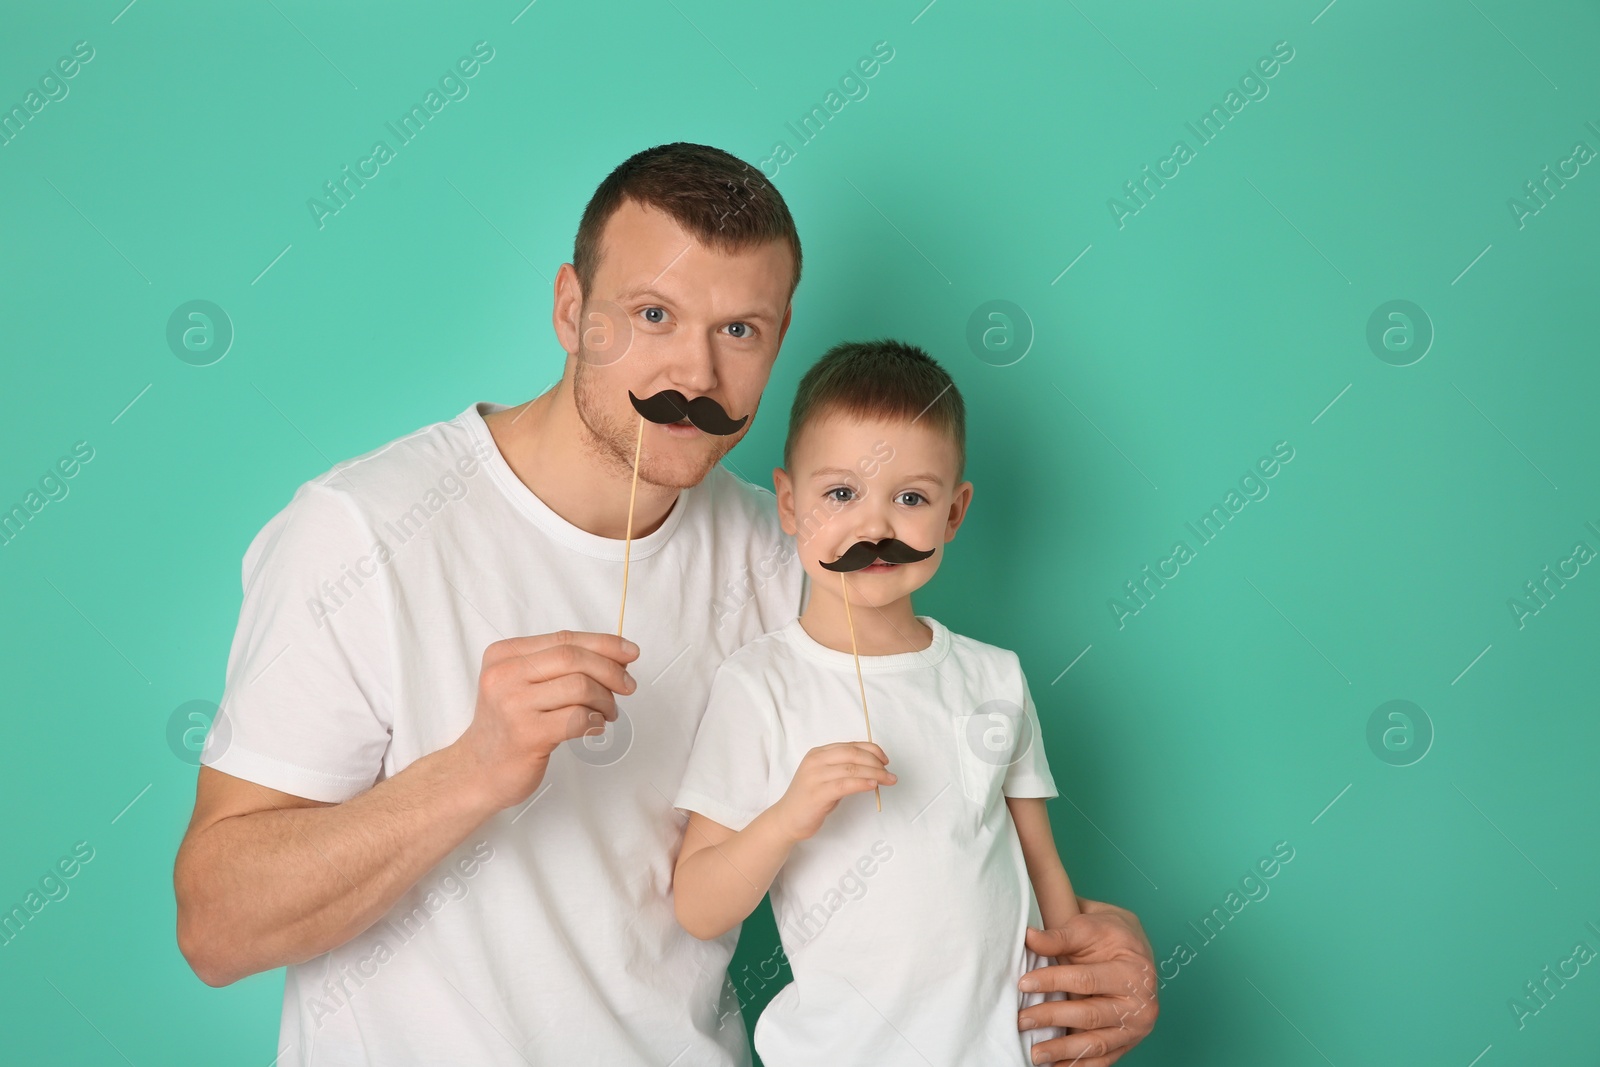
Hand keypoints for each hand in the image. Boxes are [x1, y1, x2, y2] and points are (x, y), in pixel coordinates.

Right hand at [451, 630, 639, 810]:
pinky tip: (594, 727)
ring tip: (607, 713)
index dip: (604, 644)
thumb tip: (617, 656)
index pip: (564, 639)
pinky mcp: (527, 734)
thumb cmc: (509, 726)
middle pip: (573, 657)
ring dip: (605, 700)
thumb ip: (561, 667)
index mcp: (504, 654)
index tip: (631, 653)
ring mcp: (513, 704)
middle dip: (611, 670)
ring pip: (580, 686)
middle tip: (628, 686)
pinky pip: (577, 718)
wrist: (477, 770)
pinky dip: (595, 721)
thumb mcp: (524, 684)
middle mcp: (504, 675)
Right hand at [771, 742, 894, 841]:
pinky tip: (873, 786)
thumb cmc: (810, 799)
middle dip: (876, 762)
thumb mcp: (826, 777)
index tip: (885, 760)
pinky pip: (845, 784)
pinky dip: (862, 783)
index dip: (872, 750)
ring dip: (875, 774)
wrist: (787, 819)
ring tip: (888, 780)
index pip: (850, 745)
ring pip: (852, 768)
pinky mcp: (818, 793)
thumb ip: (843, 769)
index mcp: (818, 753)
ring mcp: (815, 776)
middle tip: (889, 773)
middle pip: (853, 754)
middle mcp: (816, 761)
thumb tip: (873, 767)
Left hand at [1017, 898, 1159, 1064]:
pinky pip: (1103, 1058)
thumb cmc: (1111, 934)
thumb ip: (1060, 936)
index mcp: (1133, 973)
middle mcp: (1140, 1005)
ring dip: (1063, 1051)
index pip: (1086, 980)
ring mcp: (1136, 1028)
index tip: (1023, 983)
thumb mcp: (1089, 926)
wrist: (1134, 947)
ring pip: (1096, 1043)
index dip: (1052, 981)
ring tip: (1035, 1054)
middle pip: (1090, 1015)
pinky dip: (1080, 1065)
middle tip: (1022, 1020)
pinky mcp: (1128, 1042)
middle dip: (1052, 1018)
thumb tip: (1030, 938)